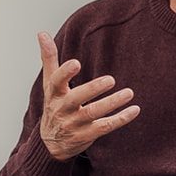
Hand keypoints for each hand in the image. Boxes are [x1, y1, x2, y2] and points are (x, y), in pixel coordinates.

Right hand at [36, 31, 138, 161]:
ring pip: (93, 114)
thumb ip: (49, 59)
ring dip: (112, 103)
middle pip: (76, 99)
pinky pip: (105, 127)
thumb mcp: (49, 84)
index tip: (76, 62)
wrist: (51, 143)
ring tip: (129, 93)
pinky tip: (134, 110)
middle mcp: (62, 110)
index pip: (56, 82)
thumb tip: (41, 32)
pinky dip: (121, 119)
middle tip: (111, 79)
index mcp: (54, 94)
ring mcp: (74, 124)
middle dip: (92, 89)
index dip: (64, 73)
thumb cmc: (55, 105)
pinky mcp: (87, 135)